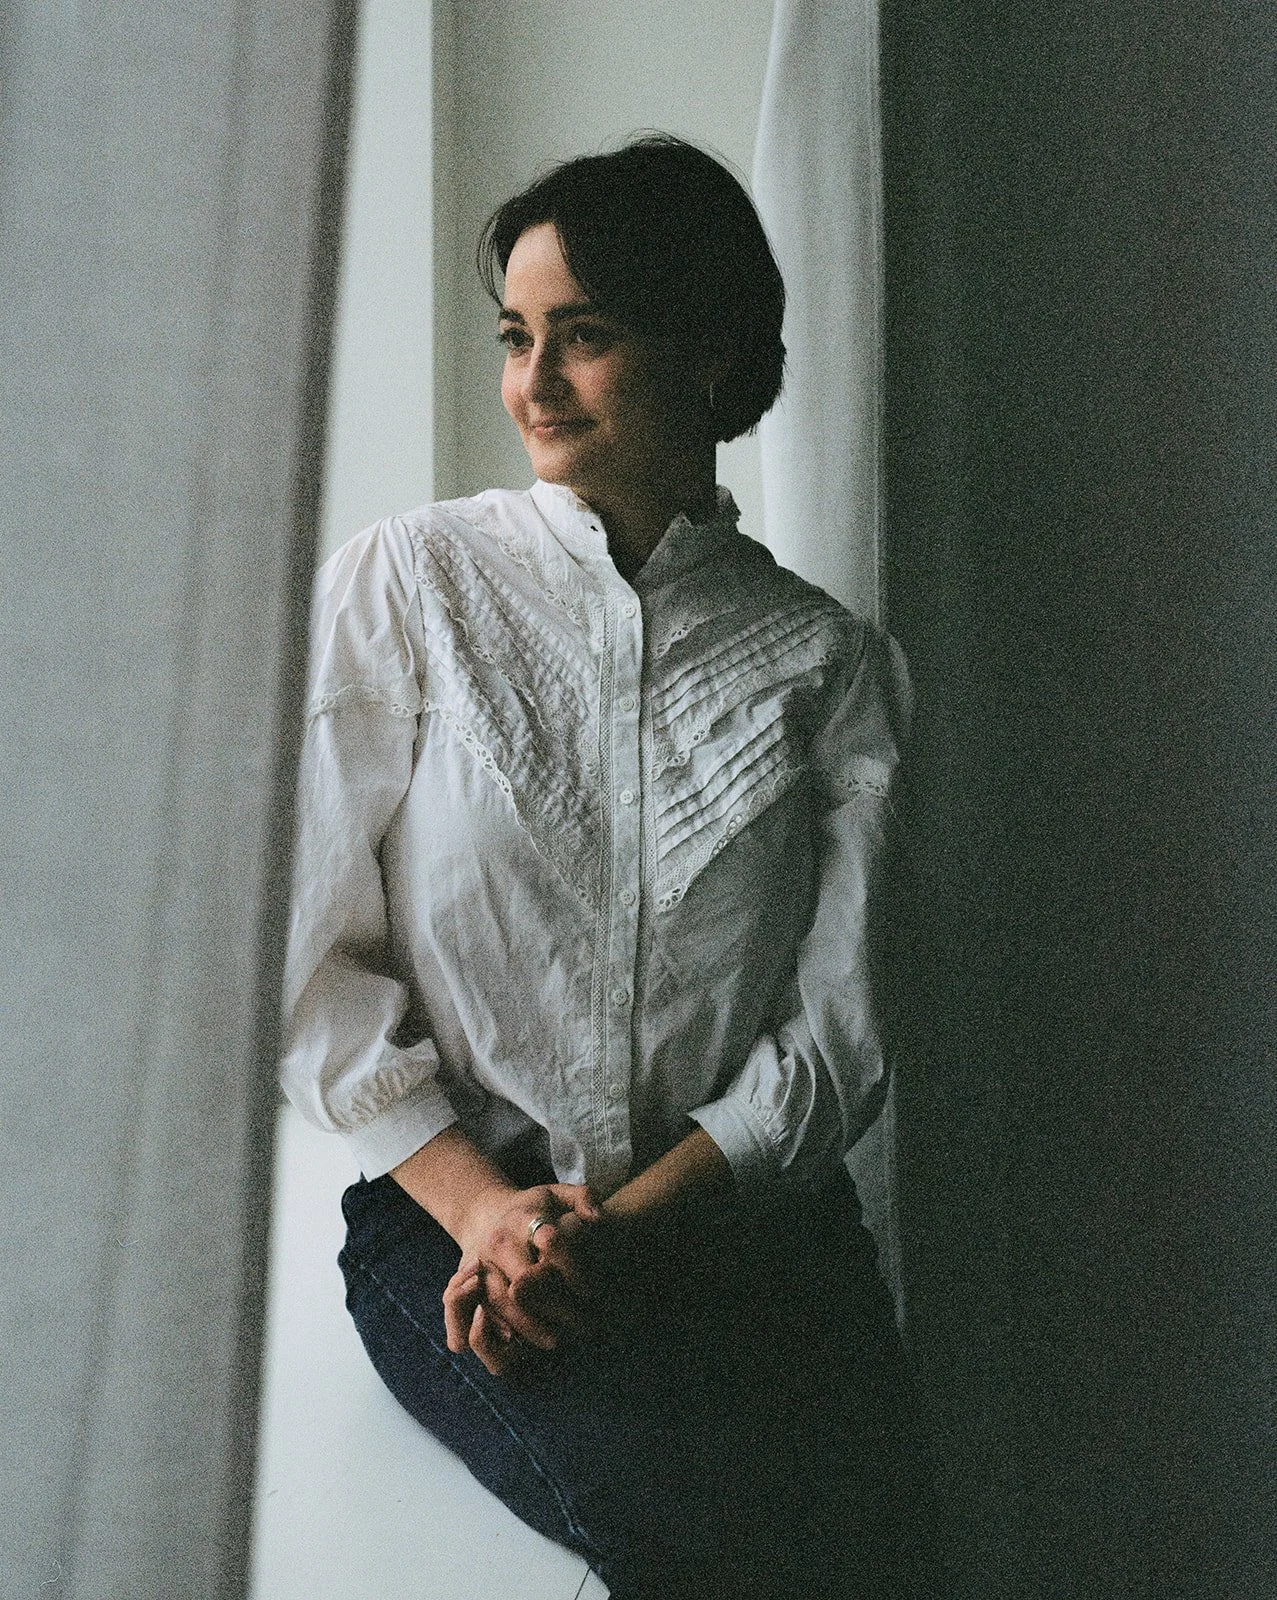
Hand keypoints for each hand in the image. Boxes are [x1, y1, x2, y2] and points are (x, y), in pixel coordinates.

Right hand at [445, 1182, 600, 1372]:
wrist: (484, 1214)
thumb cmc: (532, 1209)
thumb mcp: (557, 1193)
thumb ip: (584, 1198)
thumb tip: (597, 1217)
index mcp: (522, 1218)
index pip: (551, 1242)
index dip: (572, 1267)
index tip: (591, 1290)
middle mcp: (497, 1242)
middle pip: (522, 1281)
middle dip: (552, 1307)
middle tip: (580, 1326)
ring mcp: (478, 1264)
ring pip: (498, 1301)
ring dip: (527, 1325)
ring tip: (555, 1341)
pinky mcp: (465, 1284)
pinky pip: (475, 1311)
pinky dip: (492, 1330)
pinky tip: (516, 1342)